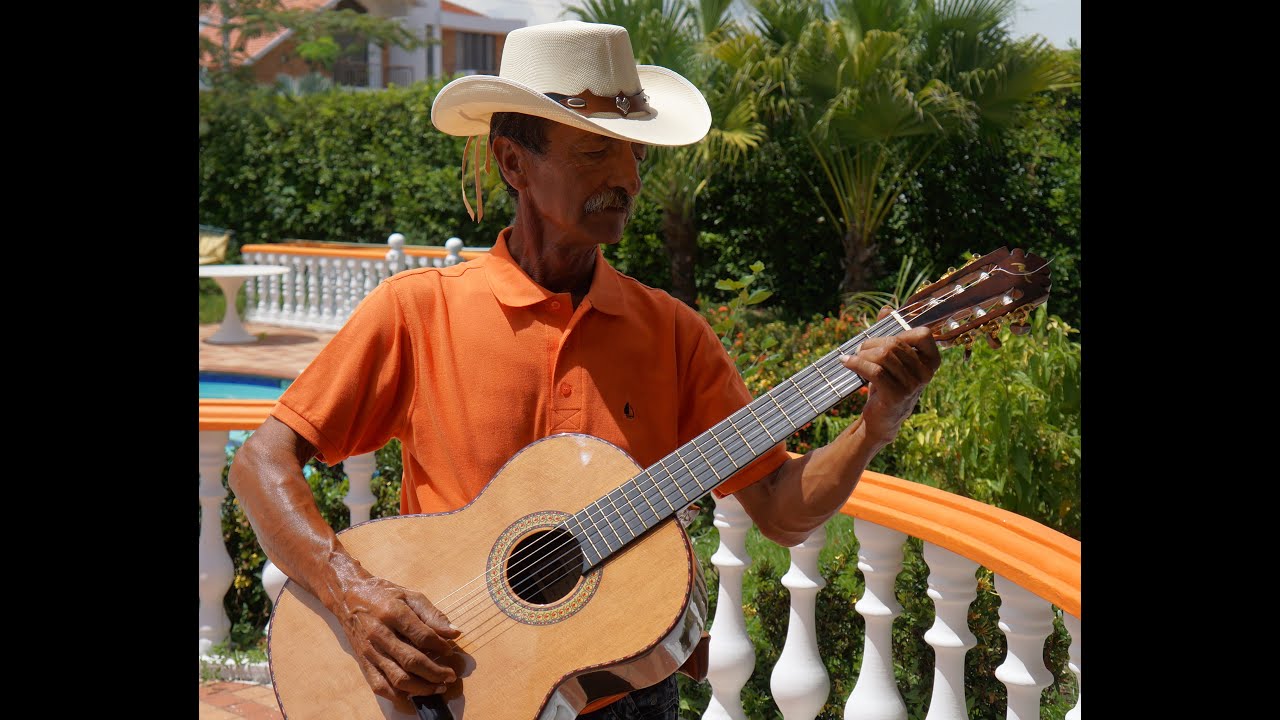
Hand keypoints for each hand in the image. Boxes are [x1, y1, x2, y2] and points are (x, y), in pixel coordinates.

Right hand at [335, 573, 462, 702]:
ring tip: (438, 687)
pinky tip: (414, 694)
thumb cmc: (383, 595)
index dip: (440, 646)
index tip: (450, 651)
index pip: (422, 636)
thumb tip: (455, 633)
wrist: (348, 596)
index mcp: (393, 613)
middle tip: (450, 676)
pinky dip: (398, 695)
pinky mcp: (363, 663)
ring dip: (421, 687)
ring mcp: (370, 651)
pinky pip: (380, 686)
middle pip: (411, 661)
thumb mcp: (410, 596)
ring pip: (397, 678)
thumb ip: (433, 614)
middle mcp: (380, 634)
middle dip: (435, 672)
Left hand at [839, 306, 941, 445]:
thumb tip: (887, 310)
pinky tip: (846, 362)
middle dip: (872, 343)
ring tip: (852, 357)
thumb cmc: (889, 383)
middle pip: (895, 344)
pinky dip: (856, 363)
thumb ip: (891, 333)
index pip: (923, 334)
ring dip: (862, 354)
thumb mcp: (892, 359)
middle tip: (859, 350)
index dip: (900, 332)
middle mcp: (926, 374)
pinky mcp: (896, 396)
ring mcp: (913, 386)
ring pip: (883, 356)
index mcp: (932, 361)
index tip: (884, 340)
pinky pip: (874, 371)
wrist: (882, 418)